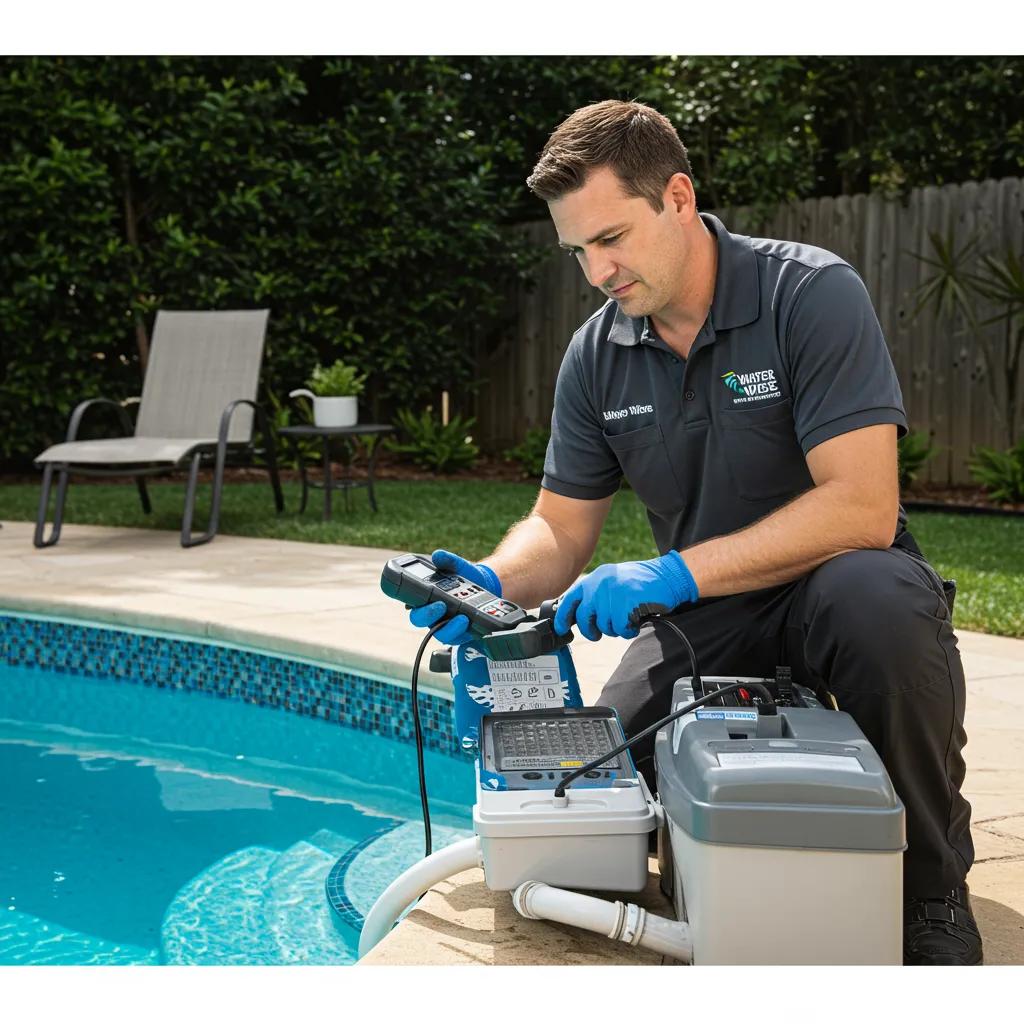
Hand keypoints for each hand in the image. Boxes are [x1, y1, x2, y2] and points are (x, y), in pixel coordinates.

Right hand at [408, 549, 501, 645]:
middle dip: (429, 614)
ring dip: (450, 628)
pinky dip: (464, 632)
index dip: (411, 603)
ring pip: (441, 633)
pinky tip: (471, 624)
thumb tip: (438, 555)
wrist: (486, 585)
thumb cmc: (464, 576)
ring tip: (463, 618)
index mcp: (425, 598)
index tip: (422, 596)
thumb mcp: (456, 565)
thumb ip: (447, 560)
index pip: (411, 603)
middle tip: (441, 605)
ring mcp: (445, 625)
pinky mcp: (460, 633)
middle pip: (421, 620)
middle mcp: (432, 614)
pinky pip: (458, 638)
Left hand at [553, 551, 697, 640]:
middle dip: (592, 630)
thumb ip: (596, 594)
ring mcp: (613, 594)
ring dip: (616, 629)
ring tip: (627, 617)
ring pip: (604, 626)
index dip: (563, 616)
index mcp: (596, 578)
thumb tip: (579, 615)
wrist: (669, 576)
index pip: (570, 599)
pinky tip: (635, 621)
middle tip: (601, 632)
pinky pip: (620, 629)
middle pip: (585, 618)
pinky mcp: (626, 604)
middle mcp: (601, 584)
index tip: (561, 628)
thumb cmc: (642, 582)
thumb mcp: (614, 580)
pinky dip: (628, 630)